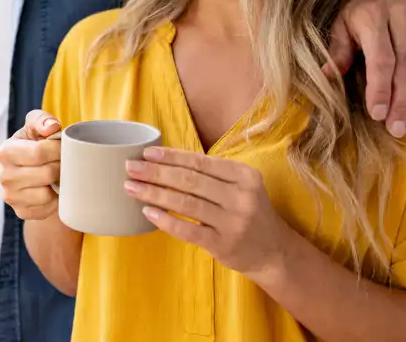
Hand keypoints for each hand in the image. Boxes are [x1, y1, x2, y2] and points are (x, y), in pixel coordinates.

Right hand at [0, 110, 62, 220]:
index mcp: (5, 152)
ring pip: (47, 194)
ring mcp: (11, 197)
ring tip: (59, 174)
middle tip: (65, 162)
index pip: (40, 152)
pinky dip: (55, 201)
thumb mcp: (35, 127)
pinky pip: (47, 210)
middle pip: (47, 174)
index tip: (65, 147)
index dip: (59, 149)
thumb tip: (51, 127)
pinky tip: (53, 189)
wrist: (29, 171)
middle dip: (62, 166)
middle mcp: (4, 176)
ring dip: (59, 184)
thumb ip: (42, 120)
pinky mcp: (21, 212)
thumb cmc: (34, 144)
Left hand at [124, 147, 295, 279]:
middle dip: (156, 173)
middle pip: (190, 180)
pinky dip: (166, 220)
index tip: (146, 153)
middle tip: (130, 168)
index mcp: (244, 175)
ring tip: (131, 187)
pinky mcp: (224, 245)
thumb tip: (166, 160)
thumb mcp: (241, 186)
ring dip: (154, 194)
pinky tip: (147, 212)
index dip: (171, 156)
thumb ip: (212, 174)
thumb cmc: (248, 212)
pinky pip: (188, 230)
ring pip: (186, 203)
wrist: (274, 252)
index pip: (200, 162)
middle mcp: (241, 197)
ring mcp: (233, 222)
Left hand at [324, 0, 405, 137]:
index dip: (380, 90)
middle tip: (397, 129)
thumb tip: (326, 76)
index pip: (382, 60)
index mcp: (374, 14)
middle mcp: (404, 14)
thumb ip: (337, 49)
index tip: (377, 115)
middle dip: (403, 103)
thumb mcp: (338, 23)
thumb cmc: (355, 7)